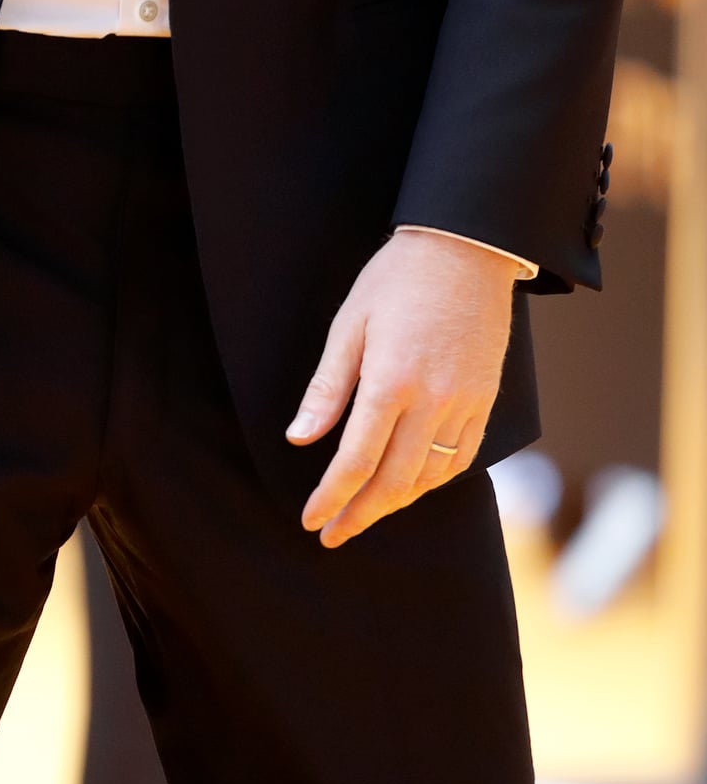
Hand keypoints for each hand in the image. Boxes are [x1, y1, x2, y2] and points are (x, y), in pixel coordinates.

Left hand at [288, 227, 517, 546]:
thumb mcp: (349, 325)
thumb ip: (328, 387)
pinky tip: (413, 487)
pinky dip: (434, 481)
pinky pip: (461, 458)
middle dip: (360, 514)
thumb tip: (299, 437)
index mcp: (390, 383)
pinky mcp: (485, 400)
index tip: (311, 520)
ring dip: (396, 503)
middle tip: (333, 534)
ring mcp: (465, 404)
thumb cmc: (396, 280)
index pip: (355, 462)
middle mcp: (432, 402)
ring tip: (366, 514)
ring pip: (430, 477)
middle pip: (394, 481)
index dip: (331, 498)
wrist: (466, 249)